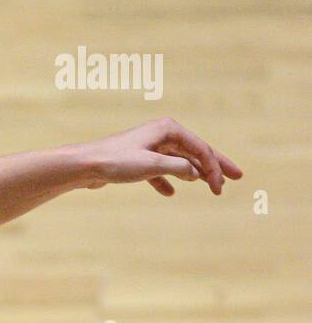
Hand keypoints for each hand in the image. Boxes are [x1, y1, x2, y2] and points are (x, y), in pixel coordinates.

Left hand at [77, 117, 242, 195]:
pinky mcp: (137, 161)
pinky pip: (158, 171)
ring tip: (210, 186)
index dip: (215, 168)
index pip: (201, 149)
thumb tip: (197, 172)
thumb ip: (179, 168)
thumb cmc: (116, 161)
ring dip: (194, 174)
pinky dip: (166, 181)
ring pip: (179, 162)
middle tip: (238, 177)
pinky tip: (170, 193)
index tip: (220, 188)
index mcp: (168, 129)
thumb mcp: (153, 165)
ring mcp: (149, 147)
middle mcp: (160, 134)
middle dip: (215, 165)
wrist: (84, 166)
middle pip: (195, 151)